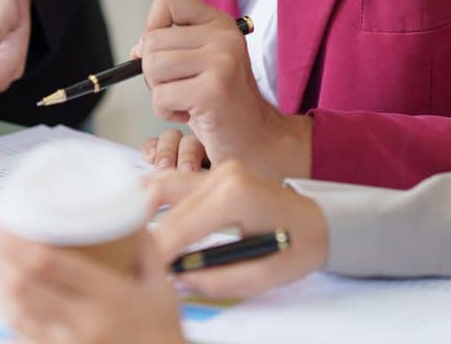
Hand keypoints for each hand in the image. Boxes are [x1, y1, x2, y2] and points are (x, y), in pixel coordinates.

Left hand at [0, 227, 185, 343]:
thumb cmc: (162, 332)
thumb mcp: (161, 287)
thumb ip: (145, 247)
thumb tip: (133, 206)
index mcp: (108, 296)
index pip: (48, 263)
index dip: (19, 240)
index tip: (8, 217)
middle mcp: (82, 322)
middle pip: (23, 286)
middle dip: (2, 256)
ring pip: (16, 312)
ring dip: (1, 283)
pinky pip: (23, 334)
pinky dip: (11, 311)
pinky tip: (9, 293)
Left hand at [135, 0, 311, 178]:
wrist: (257, 140)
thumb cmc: (221, 104)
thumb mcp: (202, 63)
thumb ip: (172, 46)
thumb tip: (137, 48)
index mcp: (220, 23)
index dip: (153, 26)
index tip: (167, 53)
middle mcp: (224, 36)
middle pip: (151, 40)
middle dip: (154, 72)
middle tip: (182, 88)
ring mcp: (221, 61)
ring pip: (152, 66)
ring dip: (159, 92)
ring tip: (187, 100)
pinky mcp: (213, 91)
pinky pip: (160, 97)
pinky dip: (167, 112)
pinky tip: (193, 114)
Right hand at [147, 161, 329, 299]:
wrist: (319, 221)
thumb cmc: (297, 246)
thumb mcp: (264, 275)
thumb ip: (218, 280)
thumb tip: (178, 281)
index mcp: (236, 195)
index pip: (180, 226)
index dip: (157, 253)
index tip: (141, 274)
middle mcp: (223, 174)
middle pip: (164, 202)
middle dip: (144, 235)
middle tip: (132, 261)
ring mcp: (218, 169)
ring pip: (163, 185)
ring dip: (142, 212)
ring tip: (132, 242)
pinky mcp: (215, 172)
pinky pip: (175, 183)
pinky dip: (155, 201)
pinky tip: (144, 222)